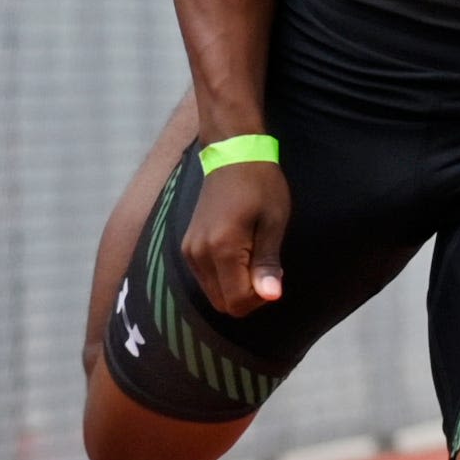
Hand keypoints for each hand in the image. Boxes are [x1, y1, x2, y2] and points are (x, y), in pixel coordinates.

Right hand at [179, 152, 290, 313]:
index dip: (260, 298)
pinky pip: (206, 280)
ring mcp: (189, 251)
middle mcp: (199, 254)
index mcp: (222, 248)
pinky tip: (239, 254)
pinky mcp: (186, 248)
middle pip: (222, 304)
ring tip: (253, 256)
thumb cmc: (260, 185)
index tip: (273, 273)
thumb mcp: (272, 222)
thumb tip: (271, 297)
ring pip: (213, 295)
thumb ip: (267, 263)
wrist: (232, 155)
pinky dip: (224, 278)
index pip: (237, 301)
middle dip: (248, 296)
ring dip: (235, 288)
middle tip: (265, 267)